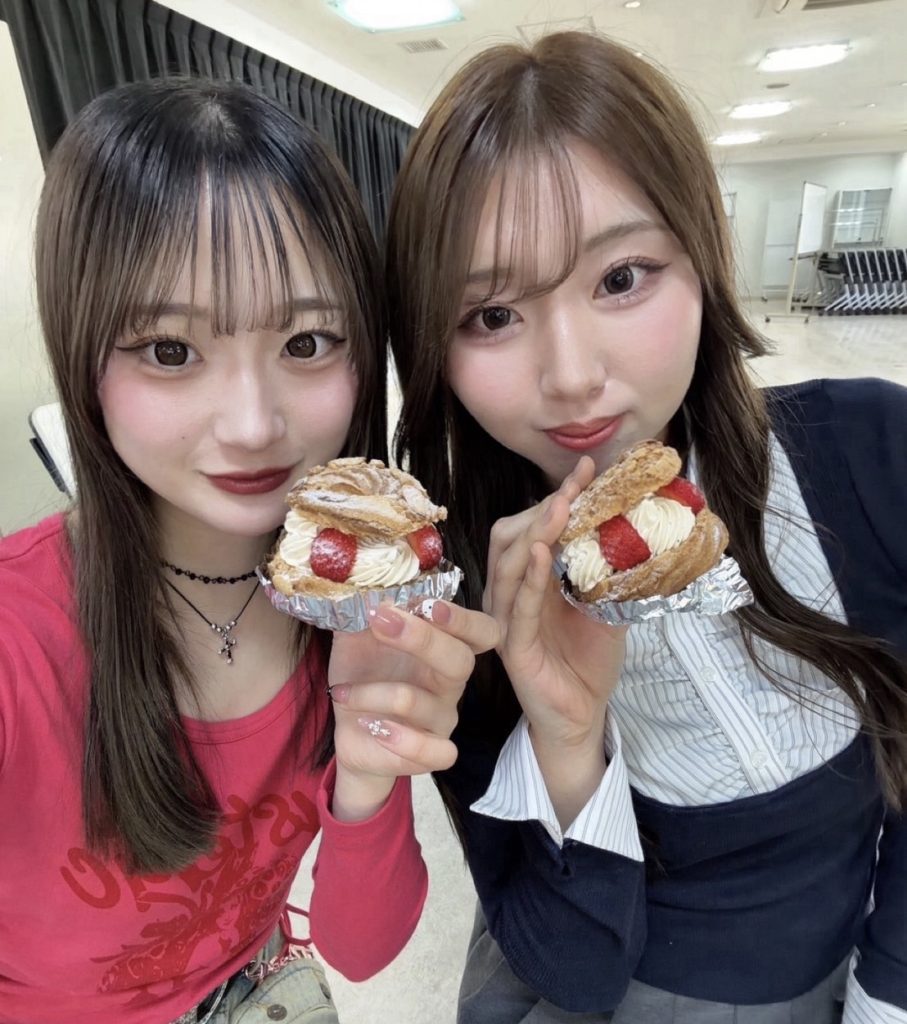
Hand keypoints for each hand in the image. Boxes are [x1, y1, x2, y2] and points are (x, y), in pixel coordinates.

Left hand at [327, 599, 499, 819]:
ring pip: (422, 702)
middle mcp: (449, 682)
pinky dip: (397, 739)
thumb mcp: (357, 636)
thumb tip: (361, 580)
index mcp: (442, 647)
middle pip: (461, 660)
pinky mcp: (431, 753)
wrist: (348, 730)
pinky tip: (369, 725)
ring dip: (374, 692)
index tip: (424, 603)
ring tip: (342, 692)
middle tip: (380, 621)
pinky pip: (435, 752)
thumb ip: (364, 609)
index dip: (462, 619)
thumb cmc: (362, 675)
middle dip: (421, 639)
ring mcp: (442, 719)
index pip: (482, 631)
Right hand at [486, 457, 627, 819]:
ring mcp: (508, 620)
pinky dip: (529, 579)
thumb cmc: (587, 663)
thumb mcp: (607, 609)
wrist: (582, 718)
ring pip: (510, 566)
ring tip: (560, 506)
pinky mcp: (514, 648)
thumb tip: (642, 534)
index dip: (556, 498)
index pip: (534, 529)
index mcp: (530, 582)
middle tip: (576, 484)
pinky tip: (542, 554)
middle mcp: (511, 595)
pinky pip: (518, 607)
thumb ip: (612, 575)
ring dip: (535, 533)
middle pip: (512, 537)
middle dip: (544, 507)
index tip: (587, 470)